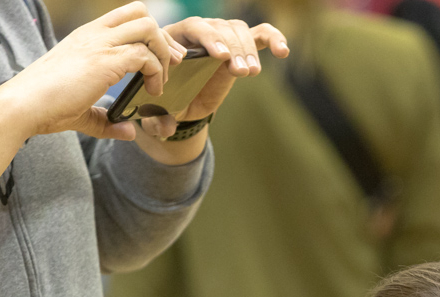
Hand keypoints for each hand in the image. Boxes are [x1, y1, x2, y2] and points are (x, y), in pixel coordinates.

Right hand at [0, 3, 180, 142]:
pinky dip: (155, 73)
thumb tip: (130, 131)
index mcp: (87, 37)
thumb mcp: (82, 111)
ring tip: (160, 83)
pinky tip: (152, 92)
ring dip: (162, 54)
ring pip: (148, 28)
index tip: (161, 59)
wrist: (23, 106)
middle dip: (163, 38)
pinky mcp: (103, 62)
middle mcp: (94, 34)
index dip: (150, 33)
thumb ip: (107, 120)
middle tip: (172, 64)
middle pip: (142, 12)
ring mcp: (98, 45)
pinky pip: (144, 55)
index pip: (126, 15)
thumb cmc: (46, 107)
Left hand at [130, 18, 289, 139]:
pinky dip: (273, 39)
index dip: (208, 38)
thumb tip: (165, 126)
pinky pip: (259, 35)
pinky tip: (283, 51)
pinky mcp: (240, 49)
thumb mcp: (156, 110)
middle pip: (220, 28)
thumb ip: (156, 118)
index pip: (194, 27)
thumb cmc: (166, 101)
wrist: (181, 103)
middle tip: (241, 71)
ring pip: (238, 31)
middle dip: (233, 48)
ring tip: (252, 73)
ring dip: (248, 50)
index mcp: (174, 39)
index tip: (221, 56)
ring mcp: (221, 39)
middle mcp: (199, 32)